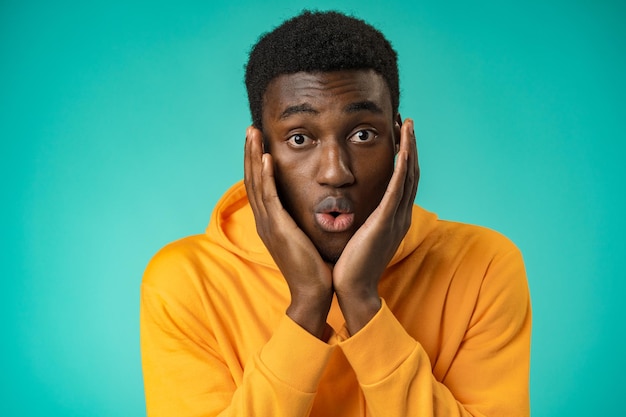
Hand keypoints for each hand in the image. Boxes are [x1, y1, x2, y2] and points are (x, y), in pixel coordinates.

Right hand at [244, 126, 333, 338]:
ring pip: (256, 183)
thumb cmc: (315, 265)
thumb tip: (314, 203)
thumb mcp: (304, 235)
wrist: (314, 292)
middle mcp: (264, 220)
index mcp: (270, 221)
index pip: (259, 184)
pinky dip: (265, 176)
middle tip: (250, 128)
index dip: (255, 161)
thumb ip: (301, 218)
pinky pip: (269, 197)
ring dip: (253, 156)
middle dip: (249, 152)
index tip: (258, 140)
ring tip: (252, 133)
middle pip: (252, 179)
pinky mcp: (278, 228)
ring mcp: (269, 224)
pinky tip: (265, 158)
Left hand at [333, 118, 418, 333]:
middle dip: (410, 146)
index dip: (405, 156)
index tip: (400, 135)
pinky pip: (396, 189)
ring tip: (408, 125)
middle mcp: (400, 215)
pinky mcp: (385, 222)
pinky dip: (402, 167)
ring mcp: (396, 219)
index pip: (403, 180)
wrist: (352, 289)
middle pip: (411, 173)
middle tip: (407, 121)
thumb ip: (365, 219)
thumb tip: (358, 207)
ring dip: (409, 148)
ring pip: (408, 176)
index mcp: (393, 218)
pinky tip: (403, 149)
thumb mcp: (362, 235)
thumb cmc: (352, 264)